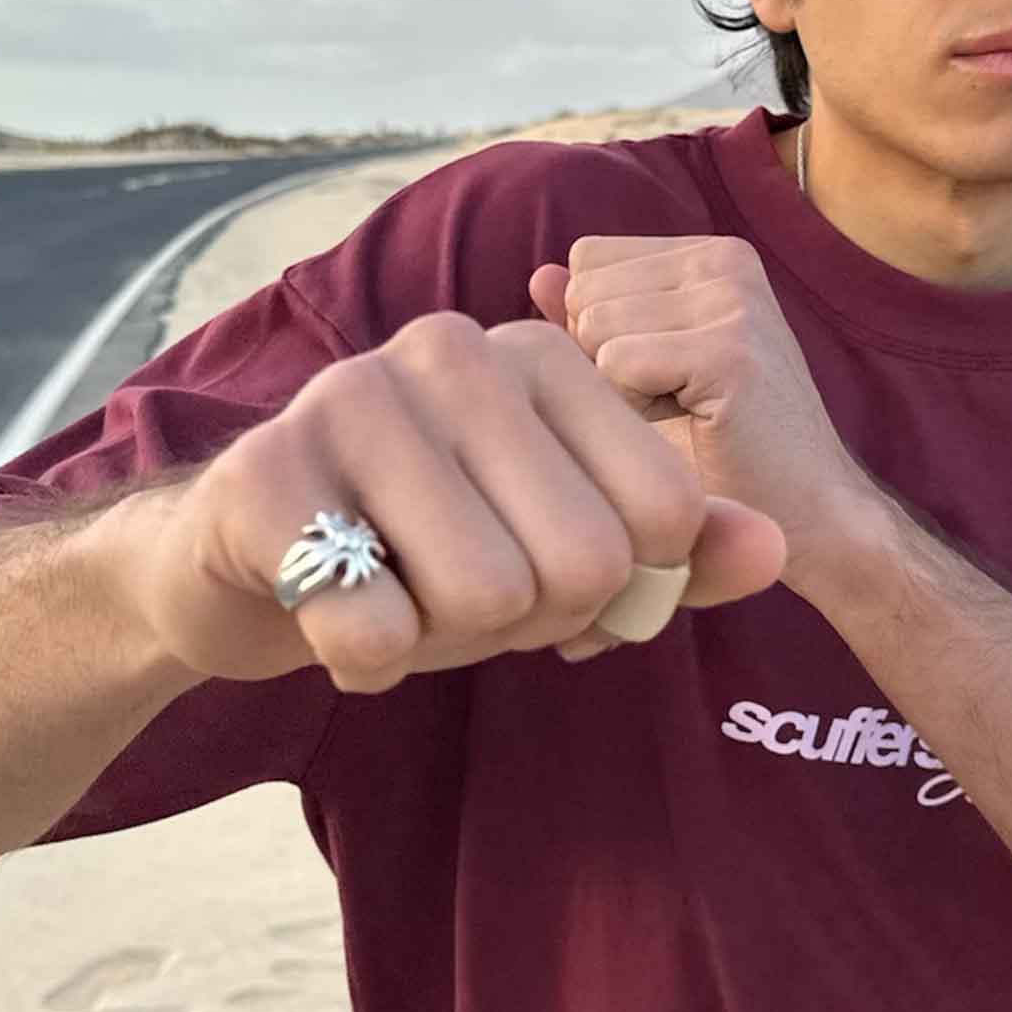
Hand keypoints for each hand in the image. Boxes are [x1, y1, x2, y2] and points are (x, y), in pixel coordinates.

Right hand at [124, 311, 787, 692]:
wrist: (231, 566)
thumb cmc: (418, 556)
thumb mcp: (557, 557)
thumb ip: (677, 554)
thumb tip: (779, 548)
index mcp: (541, 357)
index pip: (664, 513)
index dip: (612, 586)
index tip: (535, 566)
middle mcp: (452, 350)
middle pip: (580, 562)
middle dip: (524, 619)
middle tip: (451, 593)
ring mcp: (350, 398)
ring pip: (484, 595)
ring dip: (440, 639)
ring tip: (391, 596)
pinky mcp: (265, 474)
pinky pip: (373, 627)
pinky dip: (363, 661)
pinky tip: (330, 621)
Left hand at [529, 235, 876, 606]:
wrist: (809, 515)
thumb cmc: (723, 450)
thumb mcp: (649, 370)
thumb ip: (597, 317)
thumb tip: (541, 274)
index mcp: (712, 253)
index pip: (587, 260)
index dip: (598, 331)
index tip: (661, 376)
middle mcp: (727, 259)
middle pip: (583, 292)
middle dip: (603, 361)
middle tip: (675, 405)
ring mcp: (733, 300)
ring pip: (593, 327)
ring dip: (620, 391)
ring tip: (686, 417)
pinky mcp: (730, 350)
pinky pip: (617, 364)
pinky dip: (636, 413)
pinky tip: (692, 429)